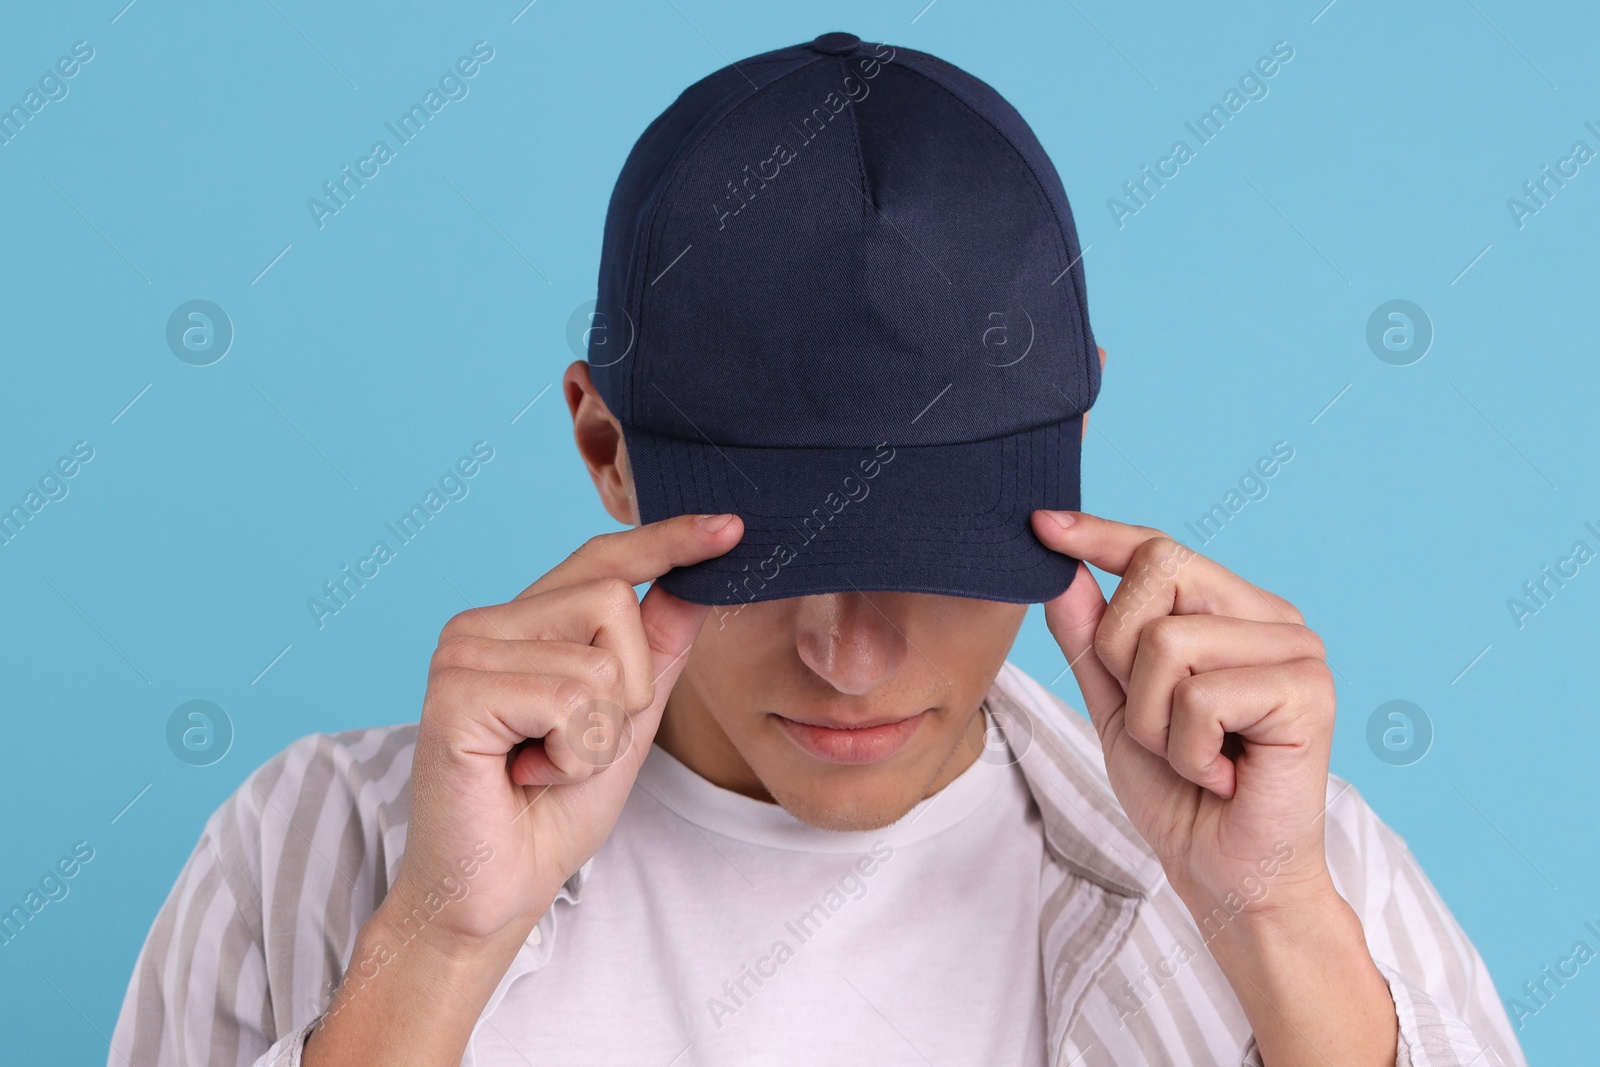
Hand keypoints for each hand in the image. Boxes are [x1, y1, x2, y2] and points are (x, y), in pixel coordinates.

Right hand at [390, 512, 743, 947]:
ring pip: (600, 661)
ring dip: (598, 735)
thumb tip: (697, 583)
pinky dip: (572, 755)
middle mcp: (482, 624)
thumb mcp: (625, 721)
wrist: (494, 892)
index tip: (731, 527)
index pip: (599, 559)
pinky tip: (529, 776)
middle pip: (612, 601)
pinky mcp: (455, 694)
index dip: (666, 540)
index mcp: (518, 622)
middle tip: (573, 745)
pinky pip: (570, 700)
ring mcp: (462, 653)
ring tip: (547, 765)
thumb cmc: (551, 810)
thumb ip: (656, 652)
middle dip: (628, 689)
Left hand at [1030, 509, 1335, 910]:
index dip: (1100, 534)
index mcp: (1233, 612)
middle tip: (1159, 723)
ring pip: (1167, 643)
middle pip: (1158, 572)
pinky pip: (1199, 697)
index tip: (1043, 524)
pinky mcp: (1308, 692)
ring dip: (1154, 721)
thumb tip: (1060, 571)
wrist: (1225, 874)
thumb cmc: (1179, 793)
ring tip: (1194, 757)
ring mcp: (1298, 650)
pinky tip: (1221, 775)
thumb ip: (1090, 639)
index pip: (1160, 548)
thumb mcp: (1115, 705)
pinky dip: (1188, 751)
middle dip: (1122, 657)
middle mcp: (1273, 619)